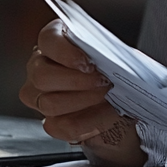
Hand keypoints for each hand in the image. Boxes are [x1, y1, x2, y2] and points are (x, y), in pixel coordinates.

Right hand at [19, 20, 144, 166]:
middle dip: (77, 81)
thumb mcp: (119, 54)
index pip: (48, 40)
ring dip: (83, 102)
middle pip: (42, 76)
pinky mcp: (50, 119)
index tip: (88, 62)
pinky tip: (105, 114)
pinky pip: (59, 126)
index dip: (65, 52)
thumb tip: (127, 62)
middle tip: (103, 83)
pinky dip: (86, 123)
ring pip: (49, 103)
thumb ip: (115, 52)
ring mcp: (40, 94)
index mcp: (56, 40)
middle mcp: (40, 66)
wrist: (124, 97)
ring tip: (107, 97)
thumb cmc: (115, 69)